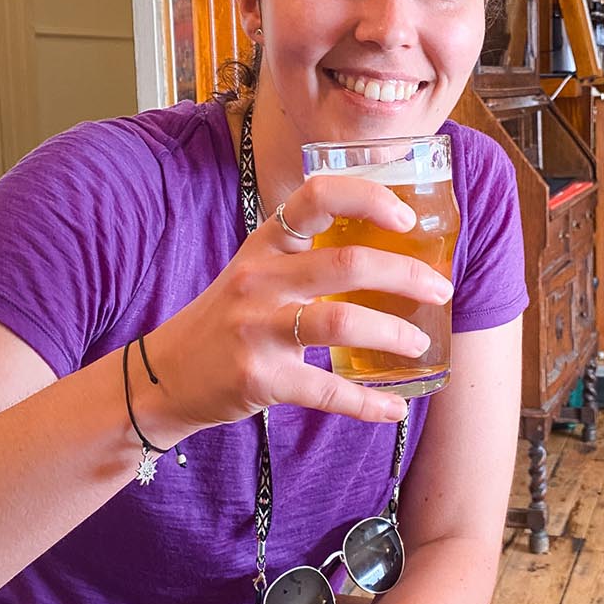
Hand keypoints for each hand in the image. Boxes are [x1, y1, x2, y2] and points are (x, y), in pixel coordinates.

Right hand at [134, 172, 454, 435]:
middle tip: (439, 289)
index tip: (406, 216)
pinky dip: (368, 403)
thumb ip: (310, 256)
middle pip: (346, 262)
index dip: (367, 198)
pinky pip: (327, 391)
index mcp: (266, 243)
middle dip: (405, 274)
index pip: (317, 196)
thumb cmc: (229, 318)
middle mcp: (260, 279)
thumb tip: (393, 252)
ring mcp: (256, 329)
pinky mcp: (258, 379)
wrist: (163, 376)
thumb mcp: (259, 271)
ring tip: (418, 343)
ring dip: (392, 332)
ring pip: (341, 322)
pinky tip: (394, 407)